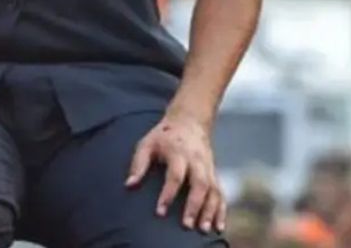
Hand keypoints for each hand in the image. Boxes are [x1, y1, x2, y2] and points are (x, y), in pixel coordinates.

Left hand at [126, 112, 224, 232]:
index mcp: (178, 153)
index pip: (175, 176)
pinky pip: (220, 193)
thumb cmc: (163, 136)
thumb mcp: (147, 144)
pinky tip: (219, 226)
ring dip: (210, 212)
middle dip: (194, 206)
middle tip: (187, 225)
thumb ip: (138, 164)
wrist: (189, 121)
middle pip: (199, 184)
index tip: (160, 212)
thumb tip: (129, 185)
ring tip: (204, 230)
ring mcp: (208, 167)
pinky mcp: (214, 173)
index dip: (168, 194)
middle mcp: (197, 161)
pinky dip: (221, 210)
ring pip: (213, 191)